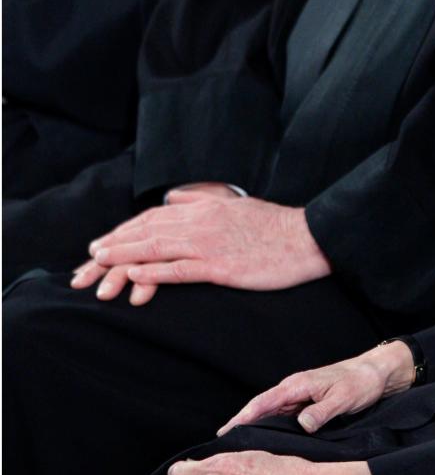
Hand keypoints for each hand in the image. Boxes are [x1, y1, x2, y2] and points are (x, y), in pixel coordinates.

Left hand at [70, 188, 330, 304]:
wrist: (307, 239)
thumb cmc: (274, 226)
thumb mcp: (235, 204)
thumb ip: (202, 199)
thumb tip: (174, 197)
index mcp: (202, 208)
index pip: (151, 219)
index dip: (122, 233)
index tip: (100, 246)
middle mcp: (200, 222)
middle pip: (145, 233)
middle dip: (112, 248)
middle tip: (86, 263)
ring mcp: (210, 244)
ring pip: (155, 249)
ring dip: (123, 258)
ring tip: (97, 268)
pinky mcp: (222, 266)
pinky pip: (181, 269)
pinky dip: (154, 272)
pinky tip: (133, 277)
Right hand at [218, 341, 414, 435]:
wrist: (376, 373)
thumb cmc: (361, 382)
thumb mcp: (343, 398)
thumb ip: (322, 412)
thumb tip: (302, 425)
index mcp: (298, 385)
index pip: (263, 403)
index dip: (242, 418)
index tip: (224, 433)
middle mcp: (294, 389)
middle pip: (260, 409)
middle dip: (240, 425)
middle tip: (221, 448)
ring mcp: (299, 396)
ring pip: (270, 414)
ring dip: (254, 428)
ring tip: (237, 450)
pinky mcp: (307, 403)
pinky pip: (283, 417)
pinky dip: (271, 427)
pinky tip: (266, 442)